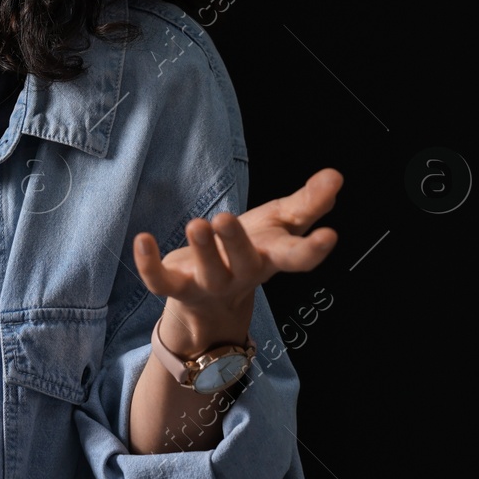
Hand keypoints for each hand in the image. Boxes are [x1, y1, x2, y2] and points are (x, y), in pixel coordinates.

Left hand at [132, 168, 342, 346]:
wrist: (213, 302)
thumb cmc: (251, 250)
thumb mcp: (280, 224)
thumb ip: (308, 202)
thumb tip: (336, 176)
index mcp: (270, 257)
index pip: (297, 258)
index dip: (314, 250)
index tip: (329, 235)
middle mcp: (242, 274)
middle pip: (244, 263)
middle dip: (235, 243)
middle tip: (223, 218)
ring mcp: (210, 284)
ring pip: (207, 272)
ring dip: (200, 250)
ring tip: (196, 224)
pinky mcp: (179, 288)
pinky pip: (161, 282)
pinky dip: (149, 264)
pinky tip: (142, 240)